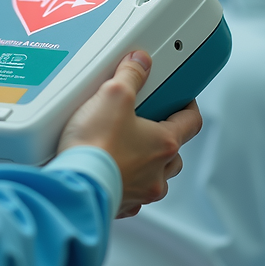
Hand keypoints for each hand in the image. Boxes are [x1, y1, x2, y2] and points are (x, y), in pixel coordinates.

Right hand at [58, 51, 202, 217]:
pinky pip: (131, 192)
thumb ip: (130, 75)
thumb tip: (140, 63)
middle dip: (164, 136)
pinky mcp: (119, 203)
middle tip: (146, 122)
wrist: (72, 183)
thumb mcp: (114, 94)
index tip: (180, 99)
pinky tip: (108, 168)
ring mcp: (140, 191)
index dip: (188, 106)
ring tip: (125, 146)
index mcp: (165, 144)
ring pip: (154, 175)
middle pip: (174, 152)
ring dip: (146, 162)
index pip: (192, 121)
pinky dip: (125, 180)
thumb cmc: (95, 146)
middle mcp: (157, 172)